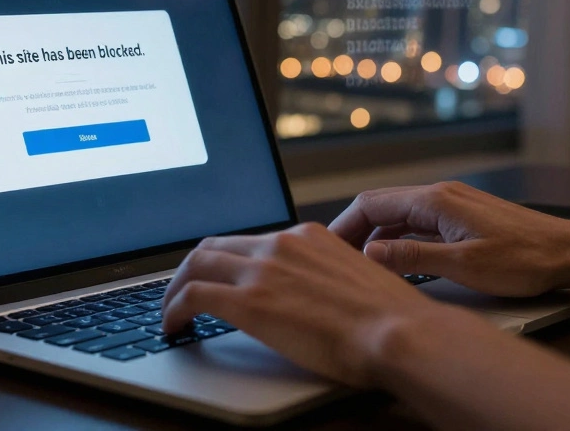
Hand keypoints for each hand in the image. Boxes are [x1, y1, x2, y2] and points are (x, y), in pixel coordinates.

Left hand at [160, 222, 449, 386]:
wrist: (399, 332)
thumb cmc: (391, 320)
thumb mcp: (356, 281)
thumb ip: (326, 279)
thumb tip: (314, 297)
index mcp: (307, 237)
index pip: (251, 240)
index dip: (226, 259)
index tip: (218, 275)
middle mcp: (281, 244)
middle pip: (215, 245)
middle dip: (192, 268)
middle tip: (181, 290)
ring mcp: (263, 270)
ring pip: (196, 264)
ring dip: (175, 287)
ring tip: (170, 311)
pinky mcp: (248, 301)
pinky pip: (193, 296)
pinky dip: (173, 309)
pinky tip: (173, 326)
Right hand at [328, 182, 569, 296]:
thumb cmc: (528, 260)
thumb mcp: (465, 266)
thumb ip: (413, 257)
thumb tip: (371, 252)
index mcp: (436, 201)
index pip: (372, 204)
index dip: (344, 227)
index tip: (327, 249)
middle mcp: (442, 195)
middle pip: (382, 207)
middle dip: (355, 231)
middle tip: (336, 260)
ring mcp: (454, 205)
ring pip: (401, 216)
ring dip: (378, 237)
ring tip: (360, 265)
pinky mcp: (465, 218)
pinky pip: (420, 223)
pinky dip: (401, 240)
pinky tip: (398, 262)